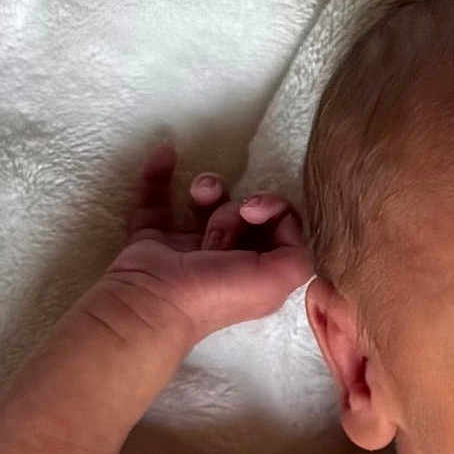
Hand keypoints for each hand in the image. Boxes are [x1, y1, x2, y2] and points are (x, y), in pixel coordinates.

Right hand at [107, 140, 315, 342]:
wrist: (154, 299)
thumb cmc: (215, 291)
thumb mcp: (275, 280)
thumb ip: (299, 255)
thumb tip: (287, 225)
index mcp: (257, 273)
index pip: (279, 228)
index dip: (273, 210)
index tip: (255, 209)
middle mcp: (227, 261)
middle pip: (246, 213)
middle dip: (238, 207)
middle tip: (225, 221)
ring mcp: (189, 249)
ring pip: (209, 203)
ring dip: (208, 187)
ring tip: (199, 195)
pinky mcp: (154, 237)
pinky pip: (158, 197)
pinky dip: (160, 174)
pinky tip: (166, 154)